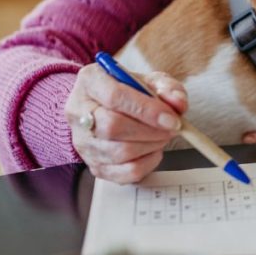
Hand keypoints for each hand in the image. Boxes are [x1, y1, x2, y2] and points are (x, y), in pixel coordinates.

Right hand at [65, 64, 187, 182]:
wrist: (109, 107)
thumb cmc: (131, 91)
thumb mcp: (151, 80)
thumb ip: (168, 88)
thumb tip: (178, 104)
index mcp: (90, 80)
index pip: (114, 96)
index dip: (147, 110)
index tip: (172, 119)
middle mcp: (78, 111)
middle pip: (112, 127)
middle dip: (150, 131)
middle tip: (172, 128)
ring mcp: (82, 141)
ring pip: (117, 152)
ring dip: (150, 146)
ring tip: (163, 136)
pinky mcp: (91, 164)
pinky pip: (121, 174)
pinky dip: (145, 165)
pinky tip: (154, 151)